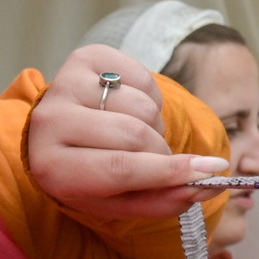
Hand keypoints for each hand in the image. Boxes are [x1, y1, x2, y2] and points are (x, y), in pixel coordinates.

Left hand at [28, 46, 226, 217]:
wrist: (59, 137)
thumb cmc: (92, 176)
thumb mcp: (120, 201)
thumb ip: (163, 199)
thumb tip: (210, 183)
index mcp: (51, 167)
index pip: (118, 168)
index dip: (167, 172)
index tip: (207, 173)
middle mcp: (49, 122)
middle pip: (133, 134)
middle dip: (161, 152)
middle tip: (159, 160)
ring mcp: (64, 84)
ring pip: (140, 105)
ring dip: (154, 126)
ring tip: (139, 136)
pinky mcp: (84, 57)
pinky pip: (142, 76)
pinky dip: (150, 98)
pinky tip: (132, 110)